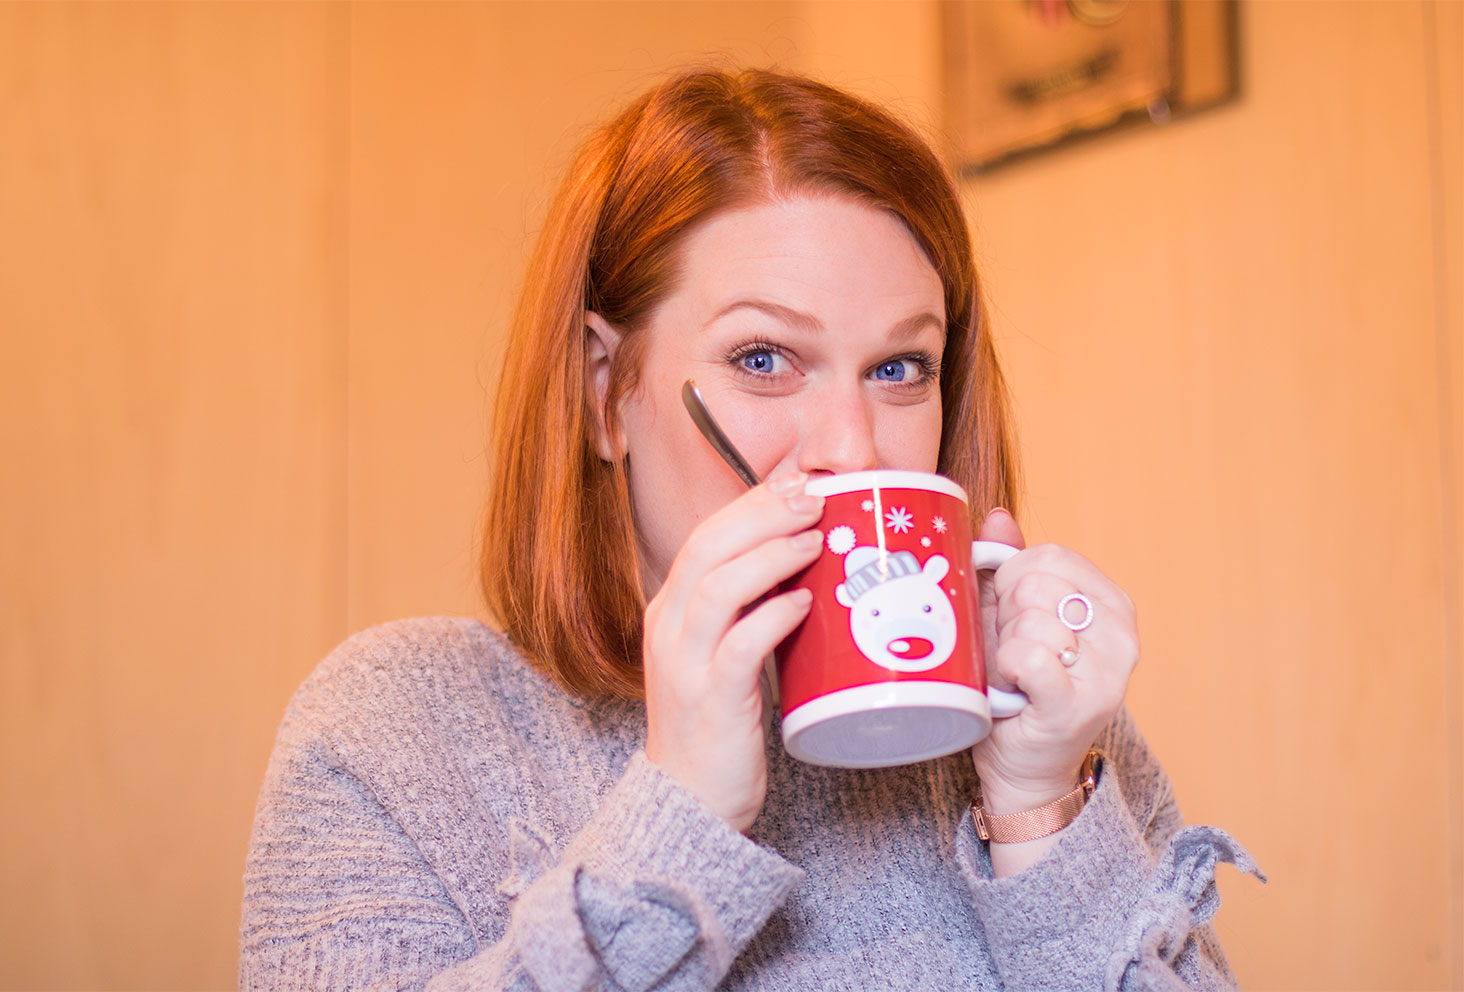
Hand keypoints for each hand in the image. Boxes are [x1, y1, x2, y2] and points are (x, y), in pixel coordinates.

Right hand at [641, 471, 823, 833]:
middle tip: (814, 497)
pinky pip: (739, 647)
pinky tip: (802, 603)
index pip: (706, 537)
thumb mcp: (723, 655)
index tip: (797, 483)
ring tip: (814, 539)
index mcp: (670, 611)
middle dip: (763, 514)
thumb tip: (803, 569)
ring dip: (771, 555)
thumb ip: (750, 613)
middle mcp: (669, 629)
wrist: (688, 803)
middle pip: (708, 547)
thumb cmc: (716, 727)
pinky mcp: (711, 700)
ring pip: (719, 587)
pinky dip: (772, 617)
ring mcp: (685, 664)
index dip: (751, 504)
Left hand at [971, 509, 1139, 816]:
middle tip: (1011, 653)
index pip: (1046, 557)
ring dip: (1003, 647)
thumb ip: (1009, 567)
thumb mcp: (1010, 619)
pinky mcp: (1080, 703)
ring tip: (1013, 675)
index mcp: (1110, 602)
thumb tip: (997, 516)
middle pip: (1036, 583)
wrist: (1023, 765)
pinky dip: (1007, 669)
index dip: (1010, 583)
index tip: (1010, 620)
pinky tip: (1014, 688)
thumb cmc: (1017, 687)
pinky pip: (1028, 656)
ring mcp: (1108, 670)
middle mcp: (1121, 632)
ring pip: (1031, 618)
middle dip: (1005, 617)